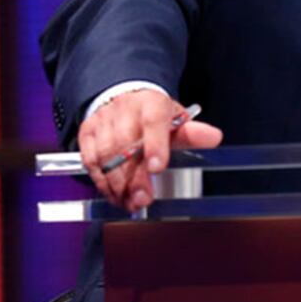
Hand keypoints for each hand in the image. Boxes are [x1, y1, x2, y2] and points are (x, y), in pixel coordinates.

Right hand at [77, 90, 223, 210]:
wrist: (123, 98)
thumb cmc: (153, 114)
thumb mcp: (175, 119)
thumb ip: (192, 133)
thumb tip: (213, 137)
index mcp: (151, 103)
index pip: (153, 121)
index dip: (155, 145)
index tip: (157, 168)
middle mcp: (124, 110)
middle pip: (126, 146)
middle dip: (134, 177)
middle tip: (144, 199)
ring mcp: (103, 122)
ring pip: (105, 156)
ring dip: (118, 185)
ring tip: (131, 203)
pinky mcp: (87, 134)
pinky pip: (91, 162)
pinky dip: (102, 183)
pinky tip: (116, 196)